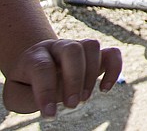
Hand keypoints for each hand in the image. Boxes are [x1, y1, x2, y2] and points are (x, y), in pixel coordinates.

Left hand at [2, 38, 121, 116]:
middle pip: (72, 50)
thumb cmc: (26, 85)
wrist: (36, 68)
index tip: (49, 114)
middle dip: (75, 79)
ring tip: (84, 98)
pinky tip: (105, 88)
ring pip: (92, 46)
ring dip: (91, 74)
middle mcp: (57, 46)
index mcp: (35, 56)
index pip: (42, 67)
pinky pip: (112, 53)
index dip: (46, 91)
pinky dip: (114, 69)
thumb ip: (32, 97)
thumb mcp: (17, 95)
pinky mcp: (95, 55)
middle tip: (72, 105)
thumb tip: (60, 97)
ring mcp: (78, 47)